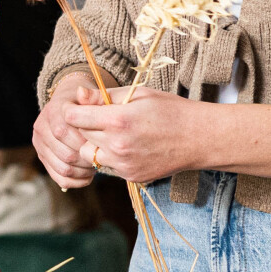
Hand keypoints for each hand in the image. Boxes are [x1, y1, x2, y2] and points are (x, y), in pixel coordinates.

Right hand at [33, 73, 102, 188]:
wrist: (70, 104)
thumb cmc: (87, 103)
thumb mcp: (91, 96)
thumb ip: (90, 97)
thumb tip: (82, 93)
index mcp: (52, 111)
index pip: (64, 131)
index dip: (85, 142)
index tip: (101, 142)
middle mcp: (41, 128)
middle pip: (66, 154)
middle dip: (87, 158)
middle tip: (101, 157)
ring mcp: (40, 145)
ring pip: (63, 168)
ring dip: (83, 171)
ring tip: (96, 165)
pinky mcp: (43, 158)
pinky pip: (60, 178)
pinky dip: (77, 181)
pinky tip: (88, 175)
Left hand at [57, 88, 208, 185]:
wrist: (198, 138)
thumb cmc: (170, 110)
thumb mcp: (138, 94)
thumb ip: (104, 96)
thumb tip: (78, 96)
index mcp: (117, 120)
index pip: (73, 118)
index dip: (72, 110)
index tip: (76, 107)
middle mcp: (117, 145)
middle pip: (81, 136)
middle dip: (86, 126)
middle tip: (102, 117)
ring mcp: (124, 164)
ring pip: (90, 154)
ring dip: (95, 144)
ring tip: (115, 133)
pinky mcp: (131, 176)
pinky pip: (109, 166)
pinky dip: (112, 157)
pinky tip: (129, 146)